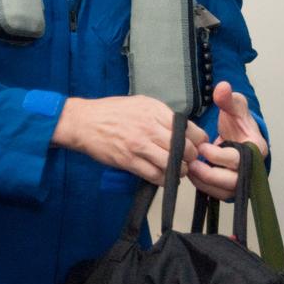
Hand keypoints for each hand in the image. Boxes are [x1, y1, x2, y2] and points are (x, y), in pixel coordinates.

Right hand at [52, 95, 207, 184]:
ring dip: (179, 171)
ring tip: (178, 171)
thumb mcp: (141, 103)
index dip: (198, 141)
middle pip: (184, 149)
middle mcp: (150, 127)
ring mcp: (139, 145)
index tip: (198, 146)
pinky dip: (164, 180)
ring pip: (172, 164)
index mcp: (156, 111)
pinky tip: (164, 177)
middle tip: (189, 161)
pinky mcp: (128, 161)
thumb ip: (162, 115)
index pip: (189, 129)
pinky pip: (154, 175)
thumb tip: (182, 128)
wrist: (84, 122)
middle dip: (191, 158)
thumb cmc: (113, 112)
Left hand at [188, 81, 268, 199]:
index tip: (202, 147)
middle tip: (191, 165)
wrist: (239, 137)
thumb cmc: (238, 123)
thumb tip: (222, 87)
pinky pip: (218, 194)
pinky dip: (204, 187)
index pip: (239, 158)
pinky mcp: (231, 189)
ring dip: (205, 182)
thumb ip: (227, 99)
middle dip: (210, 174)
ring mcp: (243, 181)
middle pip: (234, 181)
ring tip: (188, 169)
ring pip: (225, 191)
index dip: (219, 155)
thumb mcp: (235, 107)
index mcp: (257, 148)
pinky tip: (192, 175)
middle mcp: (253, 169)